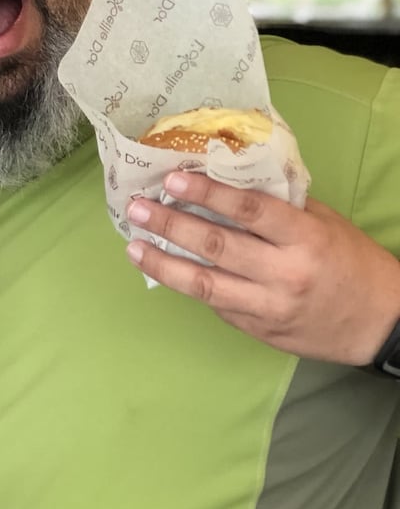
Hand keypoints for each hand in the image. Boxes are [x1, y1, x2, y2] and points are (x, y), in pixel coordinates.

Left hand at [126, 171, 399, 365]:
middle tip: (137, 208)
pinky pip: (215, 304)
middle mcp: (284, 272)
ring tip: (134, 246)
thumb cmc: (350, 262)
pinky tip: (161, 269)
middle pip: (216, 245)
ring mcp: (269, 305)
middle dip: (169, 225)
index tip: (172, 180)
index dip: (207, 193)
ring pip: (203, 284)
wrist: (380, 323)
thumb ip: (279, 206)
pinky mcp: (258, 329)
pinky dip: (186, 285)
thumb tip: (225, 179)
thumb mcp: (323, 224)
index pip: (249, 210)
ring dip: (162, 263)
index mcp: (305, 238)